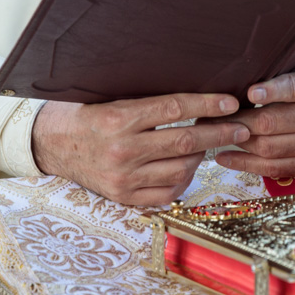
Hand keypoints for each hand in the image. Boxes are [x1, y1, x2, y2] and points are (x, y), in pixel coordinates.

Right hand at [32, 93, 249, 206]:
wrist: (51, 146)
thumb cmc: (86, 115)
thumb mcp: (112, 99)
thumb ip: (149, 101)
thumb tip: (195, 97)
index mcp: (119, 118)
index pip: (175, 108)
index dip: (206, 103)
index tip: (230, 102)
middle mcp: (123, 150)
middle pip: (185, 141)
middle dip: (219, 132)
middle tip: (242, 127)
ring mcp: (124, 178)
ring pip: (181, 168)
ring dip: (201, 156)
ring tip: (208, 144)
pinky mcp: (124, 197)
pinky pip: (168, 191)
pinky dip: (184, 179)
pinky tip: (187, 166)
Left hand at [206, 66, 294, 179]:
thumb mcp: (291, 70)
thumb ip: (270, 73)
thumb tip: (232, 77)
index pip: (292, 89)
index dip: (271, 90)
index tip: (249, 91)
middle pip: (272, 122)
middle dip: (237, 120)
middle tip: (210, 117)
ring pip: (268, 147)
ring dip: (237, 142)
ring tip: (213, 134)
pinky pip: (272, 168)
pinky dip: (244, 163)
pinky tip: (223, 156)